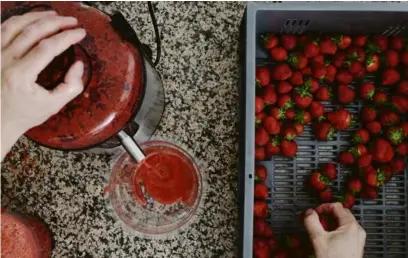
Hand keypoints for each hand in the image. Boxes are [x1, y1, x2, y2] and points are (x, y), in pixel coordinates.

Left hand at [1, 11, 85, 159]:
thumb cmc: (25, 113)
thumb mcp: (53, 105)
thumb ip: (71, 86)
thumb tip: (78, 64)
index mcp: (20, 75)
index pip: (47, 47)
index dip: (66, 37)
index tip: (80, 33)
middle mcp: (3, 61)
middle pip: (32, 31)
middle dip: (55, 22)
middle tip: (72, 21)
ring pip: (14, 24)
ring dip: (36, 16)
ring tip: (54, 15)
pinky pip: (3, 28)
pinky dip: (19, 20)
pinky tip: (32, 19)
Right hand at [304, 202, 365, 257]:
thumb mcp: (318, 239)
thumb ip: (311, 222)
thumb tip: (308, 212)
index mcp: (351, 225)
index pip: (337, 206)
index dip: (323, 207)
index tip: (314, 213)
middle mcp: (358, 230)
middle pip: (341, 213)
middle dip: (326, 215)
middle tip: (316, 220)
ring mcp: (358, 239)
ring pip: (343, 223)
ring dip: (330, 223)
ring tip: (320, 230)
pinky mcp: (356, 246)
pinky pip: (346, 232)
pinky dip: (336, 231)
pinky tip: (328, 239)